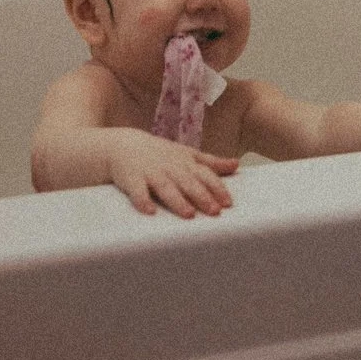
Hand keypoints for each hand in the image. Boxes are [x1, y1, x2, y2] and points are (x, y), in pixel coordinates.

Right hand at [106, 130, 237, 217]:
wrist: (124, 145)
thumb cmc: (160, 153)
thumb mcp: (187, 154)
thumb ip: (211, 162)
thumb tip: (236, 164)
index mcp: (185, 162)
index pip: (204, 174)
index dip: (217, 187)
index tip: (228, 203)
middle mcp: (170, 167)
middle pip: (188, 182)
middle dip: (202, 196)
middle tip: (214, 211)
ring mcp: (151, 172)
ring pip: (166, 188)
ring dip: (177, 200)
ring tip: (188, 214)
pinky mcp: (132, 179)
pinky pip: (137, 191)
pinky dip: (142, 200)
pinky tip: (149, 212)